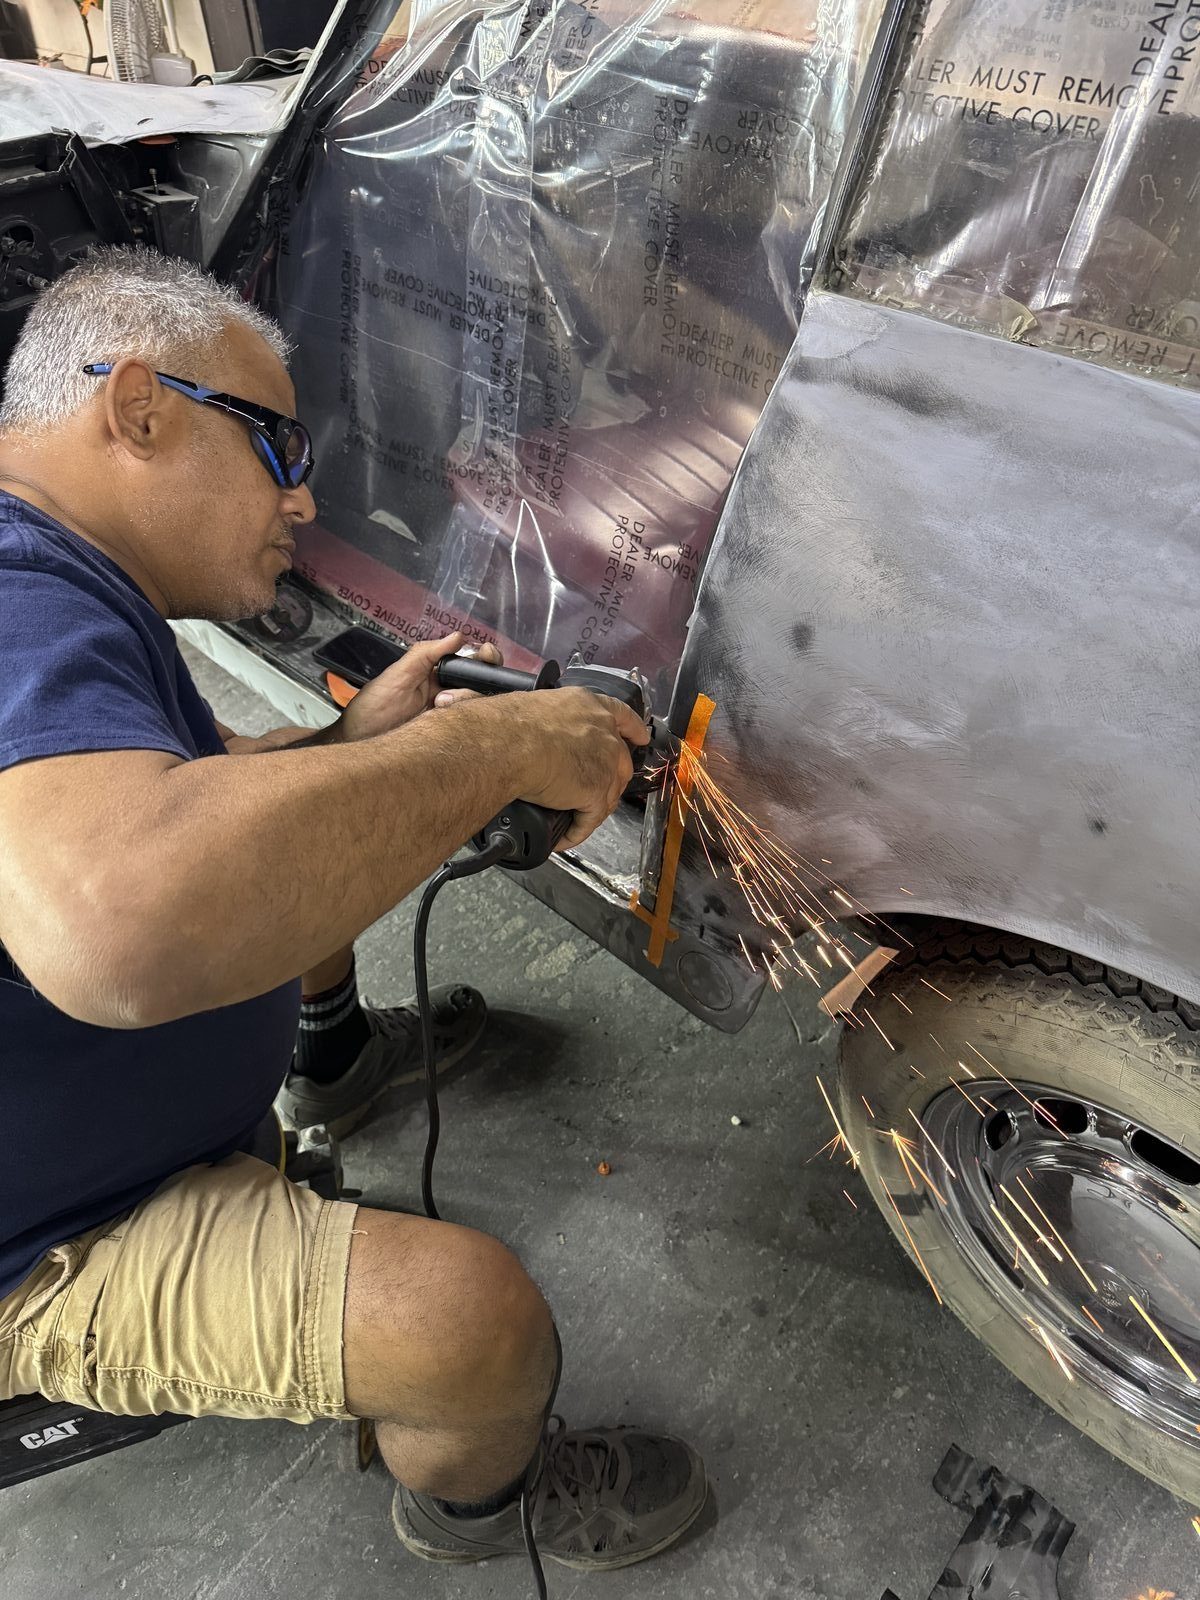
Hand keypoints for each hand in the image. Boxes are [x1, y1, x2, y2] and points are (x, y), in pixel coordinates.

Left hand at [336, 632, 503, 741]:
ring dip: (465, 700)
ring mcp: (451, 712)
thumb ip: (426, 653)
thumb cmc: (372, 708)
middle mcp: (448, 690)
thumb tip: (459, 636)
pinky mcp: (450, 732)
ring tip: (440, 705)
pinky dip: (467, 719)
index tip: (486, 653)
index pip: (470, 659)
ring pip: (479, 702)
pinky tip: (448, 718)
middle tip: (460, 684)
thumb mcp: (397, 674)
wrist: (360, 741)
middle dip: (482, 678)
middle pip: (481, 681)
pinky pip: (470, 724)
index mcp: (436, 671)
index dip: (484, 655)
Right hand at [503, 688, 650, 848]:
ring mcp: (604, 764)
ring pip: (609, 793)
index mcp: (588, 706)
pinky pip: (589, 820)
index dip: (633, 728)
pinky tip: (563, 837)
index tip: (640, 737)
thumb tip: (528, 731)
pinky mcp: (595, 792)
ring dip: (594, 808)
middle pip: (620, 761)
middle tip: (597, 789)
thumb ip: (549, 720)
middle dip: (613, 778)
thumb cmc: (510, 724)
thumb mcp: (538, 708)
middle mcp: (604, 733)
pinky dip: (575, 832)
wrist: (509, 744)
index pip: (621, 715)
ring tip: (575, 818)